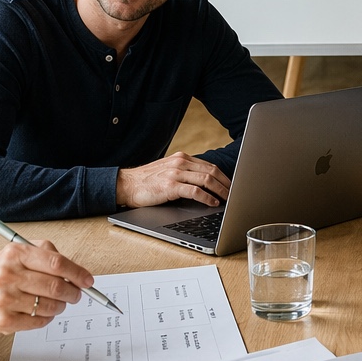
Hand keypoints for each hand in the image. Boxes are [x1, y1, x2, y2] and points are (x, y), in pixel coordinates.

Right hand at [0, 241, 90, 334]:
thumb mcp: (17, 251)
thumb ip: (46, 253)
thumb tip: (75, 270)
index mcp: (15, 254)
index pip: (56, 263)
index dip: (78, 273)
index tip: (88, 281)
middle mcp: (9, 275)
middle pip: (56, 287)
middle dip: (73, 293)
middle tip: (76, 294)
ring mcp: (5, 299)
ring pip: (50, 306)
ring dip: (61, 306)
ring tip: (58, 302)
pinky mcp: (4, 321)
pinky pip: (39, 322)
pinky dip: (47, 318)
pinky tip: (41, 311)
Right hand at [116, 152, 231, 207]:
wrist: (126, 185)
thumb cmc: (147, 181)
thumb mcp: (168, 171)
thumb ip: (185, 173)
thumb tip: (206, 184)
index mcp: (182, 158)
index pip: (209, 166)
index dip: (224, 176)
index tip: (233, 185)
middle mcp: (180, 163)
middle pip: (212, 171)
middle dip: (226, 183)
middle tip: (235, 194)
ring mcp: (175, 173)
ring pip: (206, 179)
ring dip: (220, 190)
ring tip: (228, 199)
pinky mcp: (170, 186)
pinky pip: (194, 190)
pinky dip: (207, 197)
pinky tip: (212, 202)